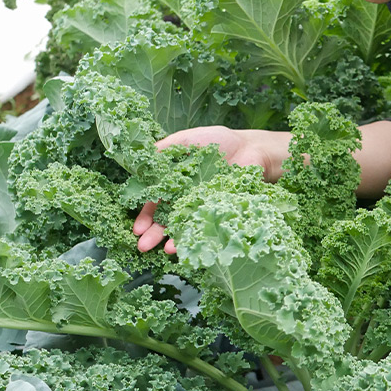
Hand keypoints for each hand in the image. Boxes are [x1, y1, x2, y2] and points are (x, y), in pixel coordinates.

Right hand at [133, 126, 289, 252]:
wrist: (252, 148)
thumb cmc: (218, 141)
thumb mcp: (186, 140)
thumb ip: (164, 149)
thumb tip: (140, 159)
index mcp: (175, 185)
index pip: (155, 204)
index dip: (145, 216)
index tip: (137, 229)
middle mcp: (187, 200)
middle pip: (167, 220)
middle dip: (154, 235)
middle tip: (143, 246)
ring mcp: (205, 208)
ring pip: (186, 227)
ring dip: (173, 240)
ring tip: (165, 250)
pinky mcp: (222, 213)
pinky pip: (208, 228)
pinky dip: (199, 237)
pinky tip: (190, 245)